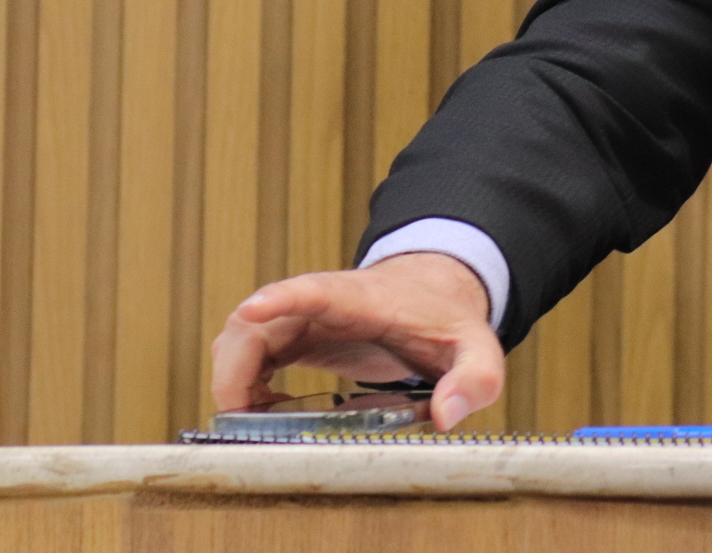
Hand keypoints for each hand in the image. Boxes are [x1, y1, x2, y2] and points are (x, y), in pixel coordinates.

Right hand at [210, 253, 504, 431]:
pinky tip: (268, 411)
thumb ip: (475, 378)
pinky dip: (242, 385)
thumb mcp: (477, 348)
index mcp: (364, 300)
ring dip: (233, 380)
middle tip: (243, 420)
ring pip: (240, 339)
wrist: (433, 295)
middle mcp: (321, 302)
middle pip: (256, 324)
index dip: (282, 299)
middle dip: (237, 370)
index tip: (252, 310)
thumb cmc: (447, 322)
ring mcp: (301, 315)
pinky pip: (246, 354)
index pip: (318, 290)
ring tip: (258, 420)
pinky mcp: (291, 333)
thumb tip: (447, 415)